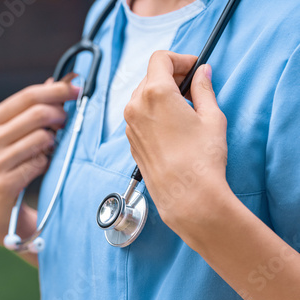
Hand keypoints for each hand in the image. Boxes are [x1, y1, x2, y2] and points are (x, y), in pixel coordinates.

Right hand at [0, 75, 80, 245]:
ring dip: (53, 143)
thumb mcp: (14, 138)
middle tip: (67, 123)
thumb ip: (31, 112)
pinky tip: (42, 166)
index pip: (27, 96)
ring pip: (41, 138)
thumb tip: (55, 81)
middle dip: (60, 115)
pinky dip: (46, 163)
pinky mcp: (4, 183)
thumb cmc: (9, 170)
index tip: (77, 88)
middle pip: (37, 113)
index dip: (56, 90)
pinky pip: (39, 164)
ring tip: (49, 149)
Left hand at [124, 51, 230, 250]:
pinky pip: (140, 118)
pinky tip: (173, 128)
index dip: (180, 59)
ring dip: (162, 96)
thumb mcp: (212, 117)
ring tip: (185, 110)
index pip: (161, 58)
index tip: (193, 67)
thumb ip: (204, 90)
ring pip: (143, 98)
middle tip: (193, 88)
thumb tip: (202, 74)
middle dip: (172, 77)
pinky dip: (154, 114)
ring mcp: (131, 128)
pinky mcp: (132, 144)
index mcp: (155, 93)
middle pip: (150, 77)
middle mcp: (136, 108)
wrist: (188, 197)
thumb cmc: (201, 161)